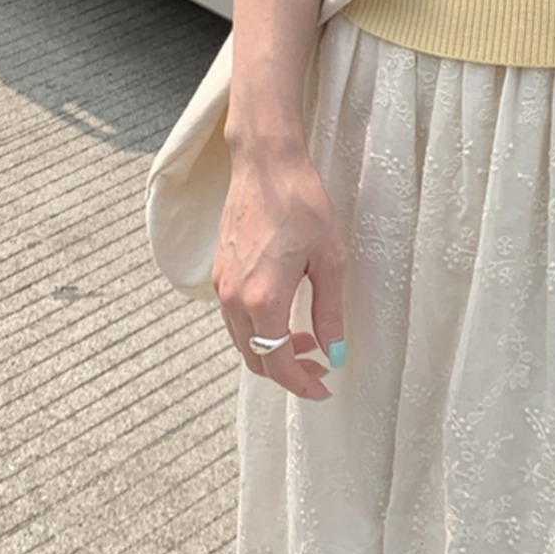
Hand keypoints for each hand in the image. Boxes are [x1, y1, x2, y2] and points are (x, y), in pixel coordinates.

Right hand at [212, 148, 347, 400]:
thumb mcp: (329, 260)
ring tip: (306, 341)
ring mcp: (222, 286)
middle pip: (256, 360)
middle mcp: (234, 299)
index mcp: (263, 301)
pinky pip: (234, 319)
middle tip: (319, 368)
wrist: (265, 165)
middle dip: (288, 373)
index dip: (302, 384)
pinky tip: (282, 316)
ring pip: (242, 342)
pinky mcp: (219, 272)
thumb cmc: (301, 204)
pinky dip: (257, 331)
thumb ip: (329, 312)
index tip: (323, 388)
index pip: (280, 364)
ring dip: (271, 352)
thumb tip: (334, 352)